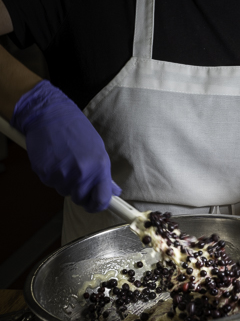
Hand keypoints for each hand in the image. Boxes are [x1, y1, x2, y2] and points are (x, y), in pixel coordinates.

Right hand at [11, 80, 120, 211]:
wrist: (50, 115)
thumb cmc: (75, 128)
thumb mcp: (97, 148)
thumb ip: (103, 173)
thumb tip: (113, 191)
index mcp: (100, 166)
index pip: (102, 200)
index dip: (98, 205)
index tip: (94, 204)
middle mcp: (83, 173)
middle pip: (81, 199)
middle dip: (79, 191)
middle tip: (76, 173)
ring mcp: (63, 174)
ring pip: (64, 191)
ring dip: (64, 182)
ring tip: (65, 160)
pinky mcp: (46, 173)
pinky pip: (50, 183)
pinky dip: (52, 175)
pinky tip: (54, 159)